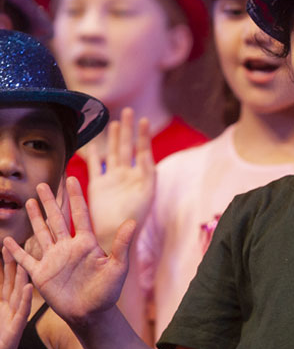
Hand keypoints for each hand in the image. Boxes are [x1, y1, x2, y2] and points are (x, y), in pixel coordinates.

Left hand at [0, 247, 31, 348]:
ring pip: (19, 293)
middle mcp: (12, 306)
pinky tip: (30, 287)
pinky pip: (22, 310)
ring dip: (22, 277)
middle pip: (13, 281)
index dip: (5, 264)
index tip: (6, 247)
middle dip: (13, 264)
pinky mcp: (16, 326)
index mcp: (4, 303)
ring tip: (24, 262)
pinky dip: (26, 298)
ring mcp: (15, 315)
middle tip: (13, 246)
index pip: (4, 279)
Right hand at [2, 177, 134, 327]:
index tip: (72, 178)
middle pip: (56, 219)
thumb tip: (131, 222)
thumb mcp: (118, 267)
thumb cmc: (108, 291)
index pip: (79, 214)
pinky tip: (7, 240)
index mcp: (86, 243)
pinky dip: (16, 250)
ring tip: (30, 201)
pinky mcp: (42, 274)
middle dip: (50, 201)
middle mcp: (68, 247)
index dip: (75, 197)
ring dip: (35, 218)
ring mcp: (54, 259)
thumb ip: (121, 245)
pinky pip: (26, 259)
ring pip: (41, 233)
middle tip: (42, 183)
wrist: (91, 314)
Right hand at [87, 108, 154, 247]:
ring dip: (114, 138)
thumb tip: (144, 160)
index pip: (143, 152)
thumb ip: (146, 177)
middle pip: (128, 148)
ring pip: (113, 153)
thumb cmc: (132, 223)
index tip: (144, 121)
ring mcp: (113, 179)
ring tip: (115, 122)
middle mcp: (128, 176)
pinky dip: (93, 155)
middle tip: (128, 111)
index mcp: (142, 179)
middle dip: (128, 130)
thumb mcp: (145, 198)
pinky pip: (95, 166)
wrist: (114, 238)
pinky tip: (92, 144)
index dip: (143, 136)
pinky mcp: (98, 186)